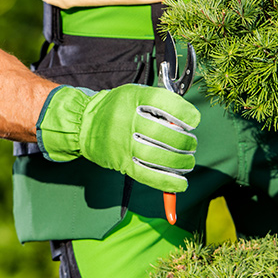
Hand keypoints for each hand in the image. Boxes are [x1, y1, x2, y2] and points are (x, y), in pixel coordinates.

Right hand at [36, 84, 200, 192]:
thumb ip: (160, 104)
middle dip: (185, 141)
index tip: (194, 121)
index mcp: (132, 98)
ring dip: (180, 162)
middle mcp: (126, 120)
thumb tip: (186, 124)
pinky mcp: (121, 163)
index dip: (184, 112)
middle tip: (191, 144)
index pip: (163, 102)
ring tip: (188, 161)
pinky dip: (167, 182)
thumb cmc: (117, 108)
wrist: (83, 124)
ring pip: (157, 156)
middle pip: (163, 133)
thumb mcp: (135, 94)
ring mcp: (122, 143)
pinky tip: (181, 183)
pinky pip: (147, 175)